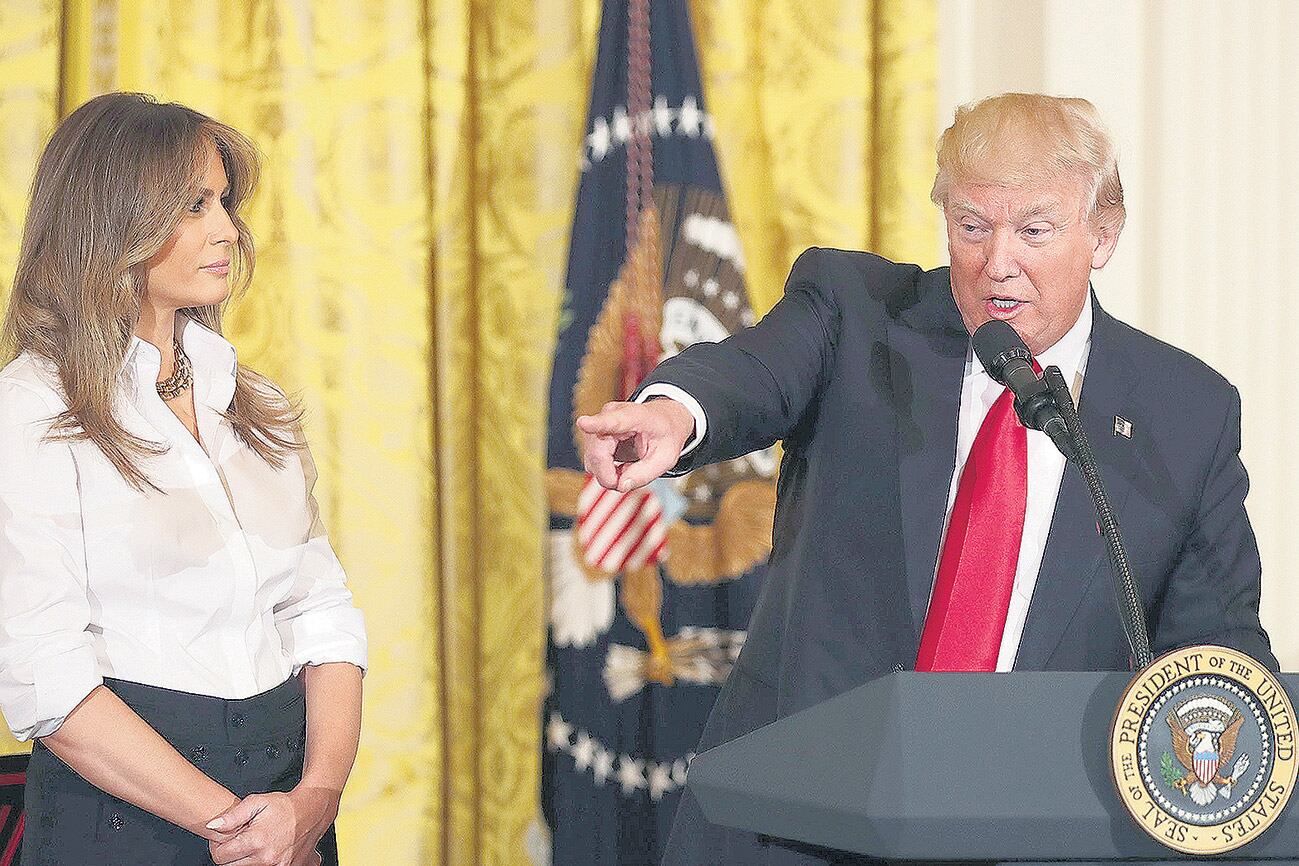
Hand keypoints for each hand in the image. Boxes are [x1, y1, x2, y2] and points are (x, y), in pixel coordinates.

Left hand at [205, 786, 338, 865]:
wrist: (312, 811)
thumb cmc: (285, 806)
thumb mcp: (257, 802)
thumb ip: (232, 816)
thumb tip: (213, 826)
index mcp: (256, 841)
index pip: (220, 857)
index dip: (218, 846)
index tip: (225, 839)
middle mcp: (266, 858)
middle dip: (232, 854)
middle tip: (240, 840)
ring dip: (246, 859)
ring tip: (253, 844)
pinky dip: (260, 862)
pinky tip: (265, 850)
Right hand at [577, 399, 694, 491]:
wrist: (663, 418)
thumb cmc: (666, 434)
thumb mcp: (666, 457)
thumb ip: (645, 473)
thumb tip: (621, 486)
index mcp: (634, 416)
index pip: (612, 421)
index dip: (595, 424)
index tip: (583, 422)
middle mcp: (611, 415)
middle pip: (597, 454)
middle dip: (609, 475)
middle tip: (628, 480)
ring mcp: (599, 424)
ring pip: (592, 460)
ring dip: (608, 473)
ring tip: (630, 466)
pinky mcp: (594, 435)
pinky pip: (592, 461)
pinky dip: (606, 470)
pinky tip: (620, 464)